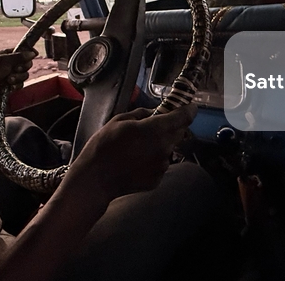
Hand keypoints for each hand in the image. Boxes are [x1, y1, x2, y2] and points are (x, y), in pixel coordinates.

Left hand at [0, 48, 37, 103]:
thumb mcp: (4, 60)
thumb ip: (20, 56)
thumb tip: (33, 53)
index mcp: (8, 54)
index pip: (23, 51)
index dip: (29, 52)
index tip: (35, 54)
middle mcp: (11, 64)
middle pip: (27, 64)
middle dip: (23, 67)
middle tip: (16, 68)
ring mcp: (11, 75)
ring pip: (25, 75)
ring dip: (18, 77)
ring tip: (8, 79)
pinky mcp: (11, 85)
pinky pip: (21, 84)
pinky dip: (16, 85)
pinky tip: (9, 86)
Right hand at [66, 104, 196, 202]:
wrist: (95, 179)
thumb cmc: (104, 147)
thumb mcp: (119, 120)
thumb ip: (141, 114)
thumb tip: (154, 113)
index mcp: (156, 130)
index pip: (184, 117)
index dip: (189, 109)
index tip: (189, 106)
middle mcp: (164, 148)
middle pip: (179, 132)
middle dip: (172, 126)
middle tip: (155, 125)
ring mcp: (162, 166)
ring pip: (168, 149)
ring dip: (160, 144)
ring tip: (138, 147)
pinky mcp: (157, 179)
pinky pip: (160, 164)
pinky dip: (152, 160)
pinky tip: (135, 161)